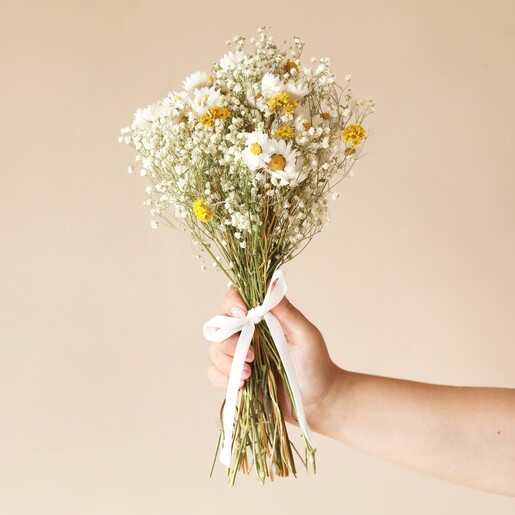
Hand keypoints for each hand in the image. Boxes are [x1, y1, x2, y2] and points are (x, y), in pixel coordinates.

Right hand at [207, 286, 340, 430]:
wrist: (317, 399)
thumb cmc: (316, 363)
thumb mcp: (305, 335)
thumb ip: (287, 311)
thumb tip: (271, 282)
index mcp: (262, 318)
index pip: (235, 301)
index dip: (232, 302)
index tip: (241, 313)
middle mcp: (247, 334)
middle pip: (219, 326)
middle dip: (229, 341)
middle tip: (252, 355)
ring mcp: (240, 356)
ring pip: (215, 350)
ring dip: (228, 361)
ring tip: (249, 373)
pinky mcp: (236, 378)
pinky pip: (214, 374)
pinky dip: (223, 378)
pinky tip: (243, 383)